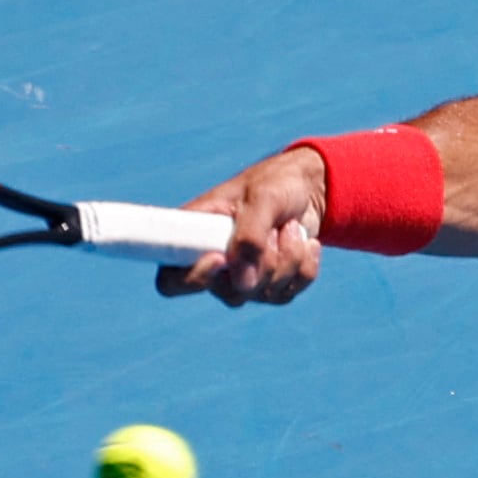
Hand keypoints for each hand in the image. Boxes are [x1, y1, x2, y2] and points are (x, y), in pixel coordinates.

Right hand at [154, 144, 325, 305]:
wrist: (305, 189)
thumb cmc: (274, 183)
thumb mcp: (263, 198)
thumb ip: (250, 236)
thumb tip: (243, 284)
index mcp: (194, 236)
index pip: (171, 280)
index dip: (193, 279)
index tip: (222, 258)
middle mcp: (213, 263)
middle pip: (230, 293)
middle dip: (265, 263)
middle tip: (275, 229)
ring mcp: (241, 278)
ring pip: (264, 293)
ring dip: (289, 259)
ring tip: (291, 227)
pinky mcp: (269, 285)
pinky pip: (288, 294)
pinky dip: (304, 268)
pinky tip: (305, 243)